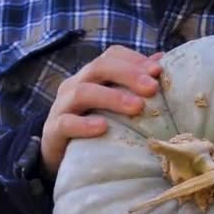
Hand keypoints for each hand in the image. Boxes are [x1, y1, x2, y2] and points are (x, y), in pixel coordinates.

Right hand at [41, 46, 162, 174]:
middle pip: (99, 67)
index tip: (158, 71)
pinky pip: (66, 123)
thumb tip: (160, 62)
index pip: (112, 56)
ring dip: (112, 97)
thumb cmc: (95, 126)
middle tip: (151, 87)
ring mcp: (62, 106)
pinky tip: (103, 127)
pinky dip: (84, 124)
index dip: (134, 59)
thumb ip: (135, 85)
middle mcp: (75, 84)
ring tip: (136, 107)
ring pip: (83, 92)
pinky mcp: (53, 131)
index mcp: (92, 75)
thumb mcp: (117, 105)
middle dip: (128, 74)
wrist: (63, 158)